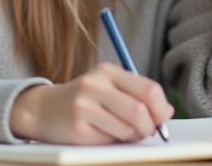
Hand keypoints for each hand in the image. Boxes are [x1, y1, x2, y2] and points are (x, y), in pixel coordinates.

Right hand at [9, 62, 174, 144]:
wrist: (44, 109)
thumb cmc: (85, 100)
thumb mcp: (109, 88)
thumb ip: (138, 95)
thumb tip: (167, 111)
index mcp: (108, 71)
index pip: (149, 89)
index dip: (161, 108)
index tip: (161, 118)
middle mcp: (95, 84)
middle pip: (140, 111)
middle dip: (149, 127)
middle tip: (145, 131)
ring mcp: (84, 106)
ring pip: (128, 128)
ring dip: (132, 136)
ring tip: (122, 132)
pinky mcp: (77, 128)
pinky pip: (110, 139)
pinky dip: (114, 141)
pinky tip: (103, 133)